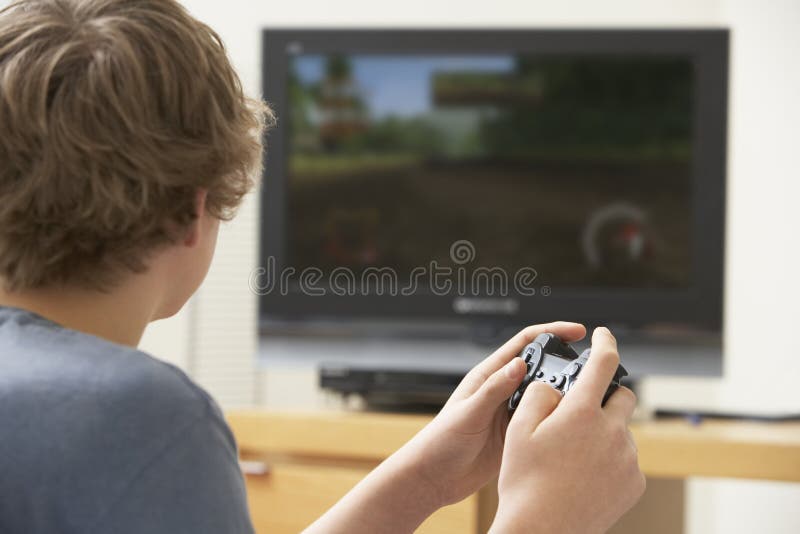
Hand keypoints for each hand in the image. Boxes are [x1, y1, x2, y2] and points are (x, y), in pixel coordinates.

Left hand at [392, 321, 586, 507]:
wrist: (434, 478)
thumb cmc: (441, 442)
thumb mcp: (469, 413)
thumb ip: (494, 390)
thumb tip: (519, 364)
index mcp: (488, 376)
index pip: (524, 344)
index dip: (551, 332)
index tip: (577, 331)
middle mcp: (502, 390)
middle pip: (542, 367)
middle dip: (567, 361)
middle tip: (594, 367)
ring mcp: (512, 412)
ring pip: (547, 395)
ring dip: (567, 392)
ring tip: (592, 396)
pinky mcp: (518, 434)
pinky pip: (545, 420)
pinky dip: (561, 418)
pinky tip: (578, 423)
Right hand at [490, 327, 645, 533]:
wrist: (542, 532)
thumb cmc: (525, 482)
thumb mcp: (519, 429)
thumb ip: (540, 394)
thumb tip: (556, 386)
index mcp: (582, 412)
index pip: (604, 362)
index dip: (605, 342)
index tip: (603, 335)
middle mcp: (612, 431)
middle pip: (622, 396)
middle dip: (604, 395)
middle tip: (579, 412)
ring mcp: (627, 459)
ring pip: (621, 430)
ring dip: (604, 431)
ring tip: (572, 456)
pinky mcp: (634, 483)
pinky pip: (626, 458)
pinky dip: (609, 458)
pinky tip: (584, 474)